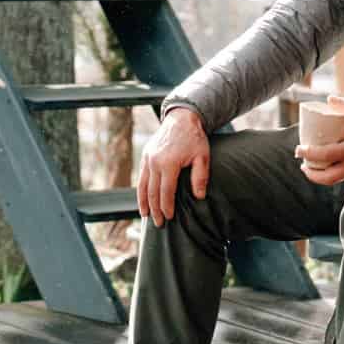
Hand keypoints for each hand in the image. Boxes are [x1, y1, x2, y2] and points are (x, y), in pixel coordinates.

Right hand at [137, 107, 209, 226]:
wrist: (182, 119)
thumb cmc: (194, 138)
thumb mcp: (202, 156)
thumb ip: (200, 177)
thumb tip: (199, 196)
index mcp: (169, 163)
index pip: (166, 192)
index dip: (167, 207)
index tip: (169, 218)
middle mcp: (154, 162)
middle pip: (152, 192)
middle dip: (155, 210)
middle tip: (158, 224)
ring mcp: (148, 158)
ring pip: (143, 186)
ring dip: (144, 203)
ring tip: (146, 216)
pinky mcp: (145, 156)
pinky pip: (141, 177)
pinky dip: (141, 190)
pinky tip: (143, 200)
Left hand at [294, 95, 343, 184]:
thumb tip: (330, 99)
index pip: (326, 156)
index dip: (309, 154)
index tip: (298, 149)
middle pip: (327, 178)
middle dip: (311, 174)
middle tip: (302, 163)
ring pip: (335, 180)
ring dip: (320, 176)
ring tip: (310, 166)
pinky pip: (343, 176)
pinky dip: (332, 173)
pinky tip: (328, 163)